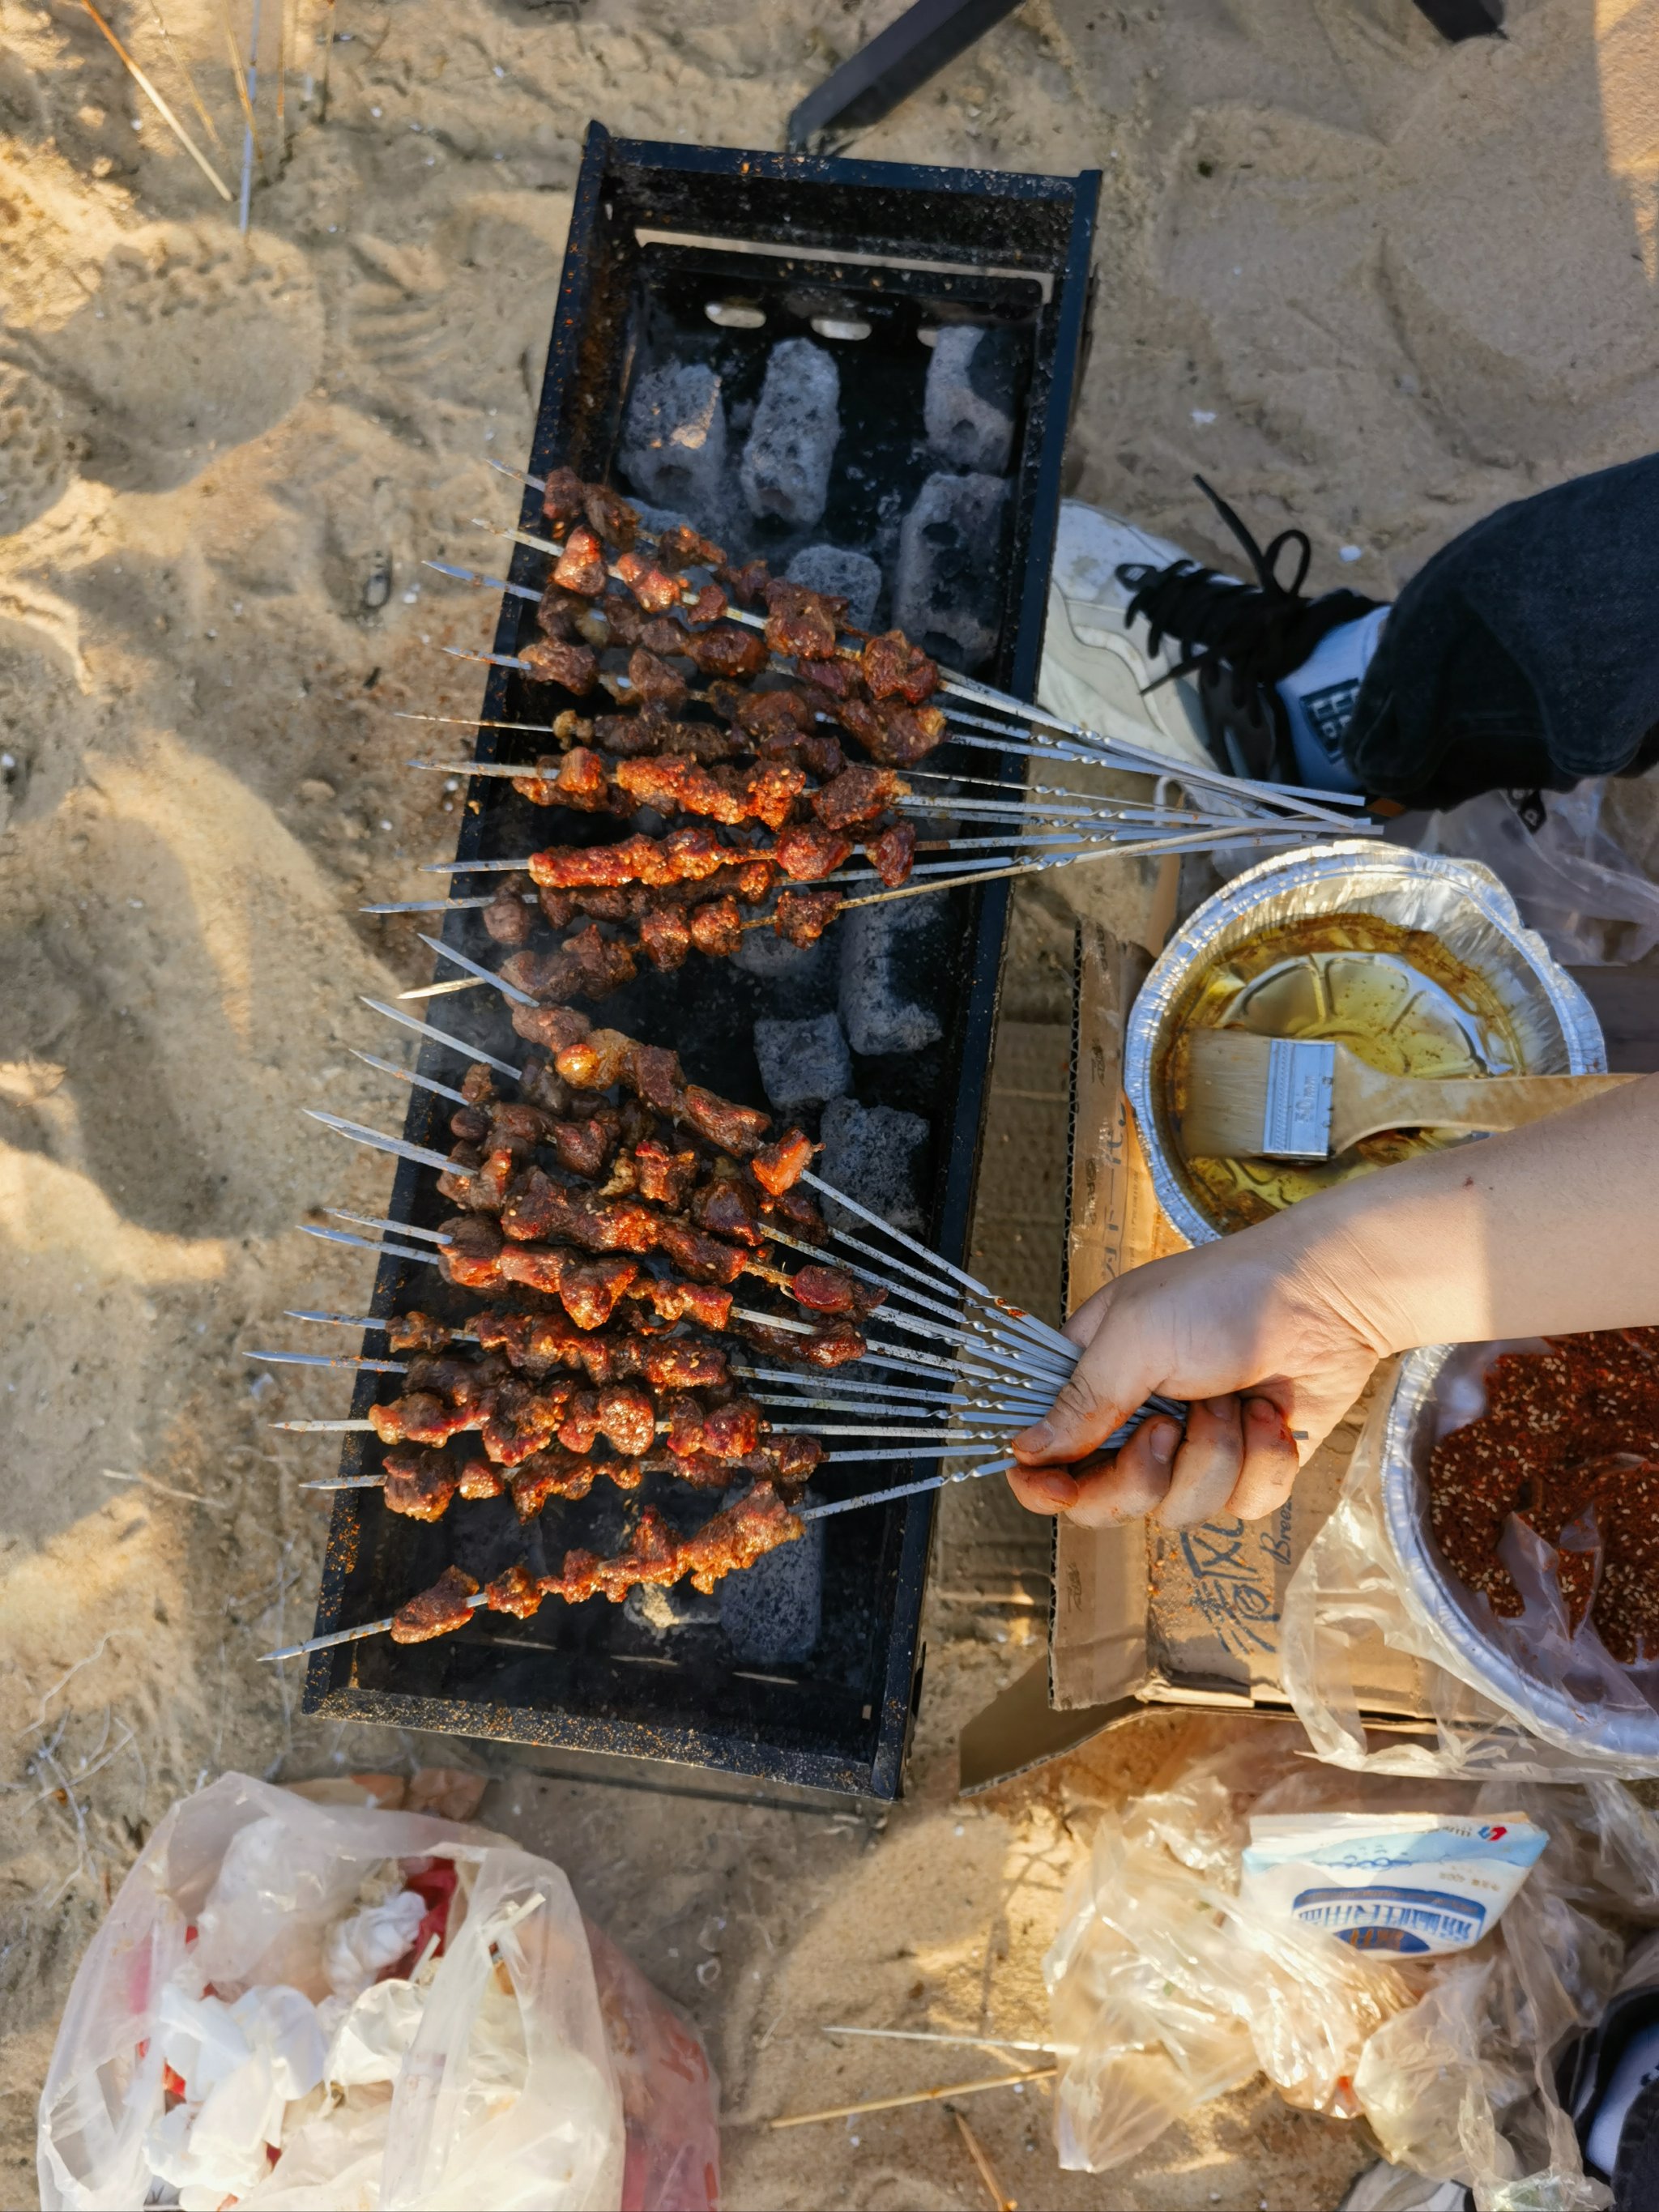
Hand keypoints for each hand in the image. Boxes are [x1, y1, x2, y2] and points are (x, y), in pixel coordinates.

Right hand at [1007, 1205, 1394, 1528]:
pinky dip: (1262, 1461)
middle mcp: (1136, 1422)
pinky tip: (1269, 1413)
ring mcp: (1193, 1449)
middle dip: (1143, 1474)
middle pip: (1106, 1500)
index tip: (1059, 1488)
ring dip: (1214, 1455)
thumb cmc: (1224, 1294)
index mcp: (1093, 1380)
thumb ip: (1081, 1400)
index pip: (1044, 1455)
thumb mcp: (1136, 1336)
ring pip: (1179, 1510)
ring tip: (1232, 1399)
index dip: (1043, 1484)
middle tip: (1168, 1428)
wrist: (1327, 1297)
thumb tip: (1025, 1450)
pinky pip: (1241, 1507)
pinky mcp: (1247, 1466)